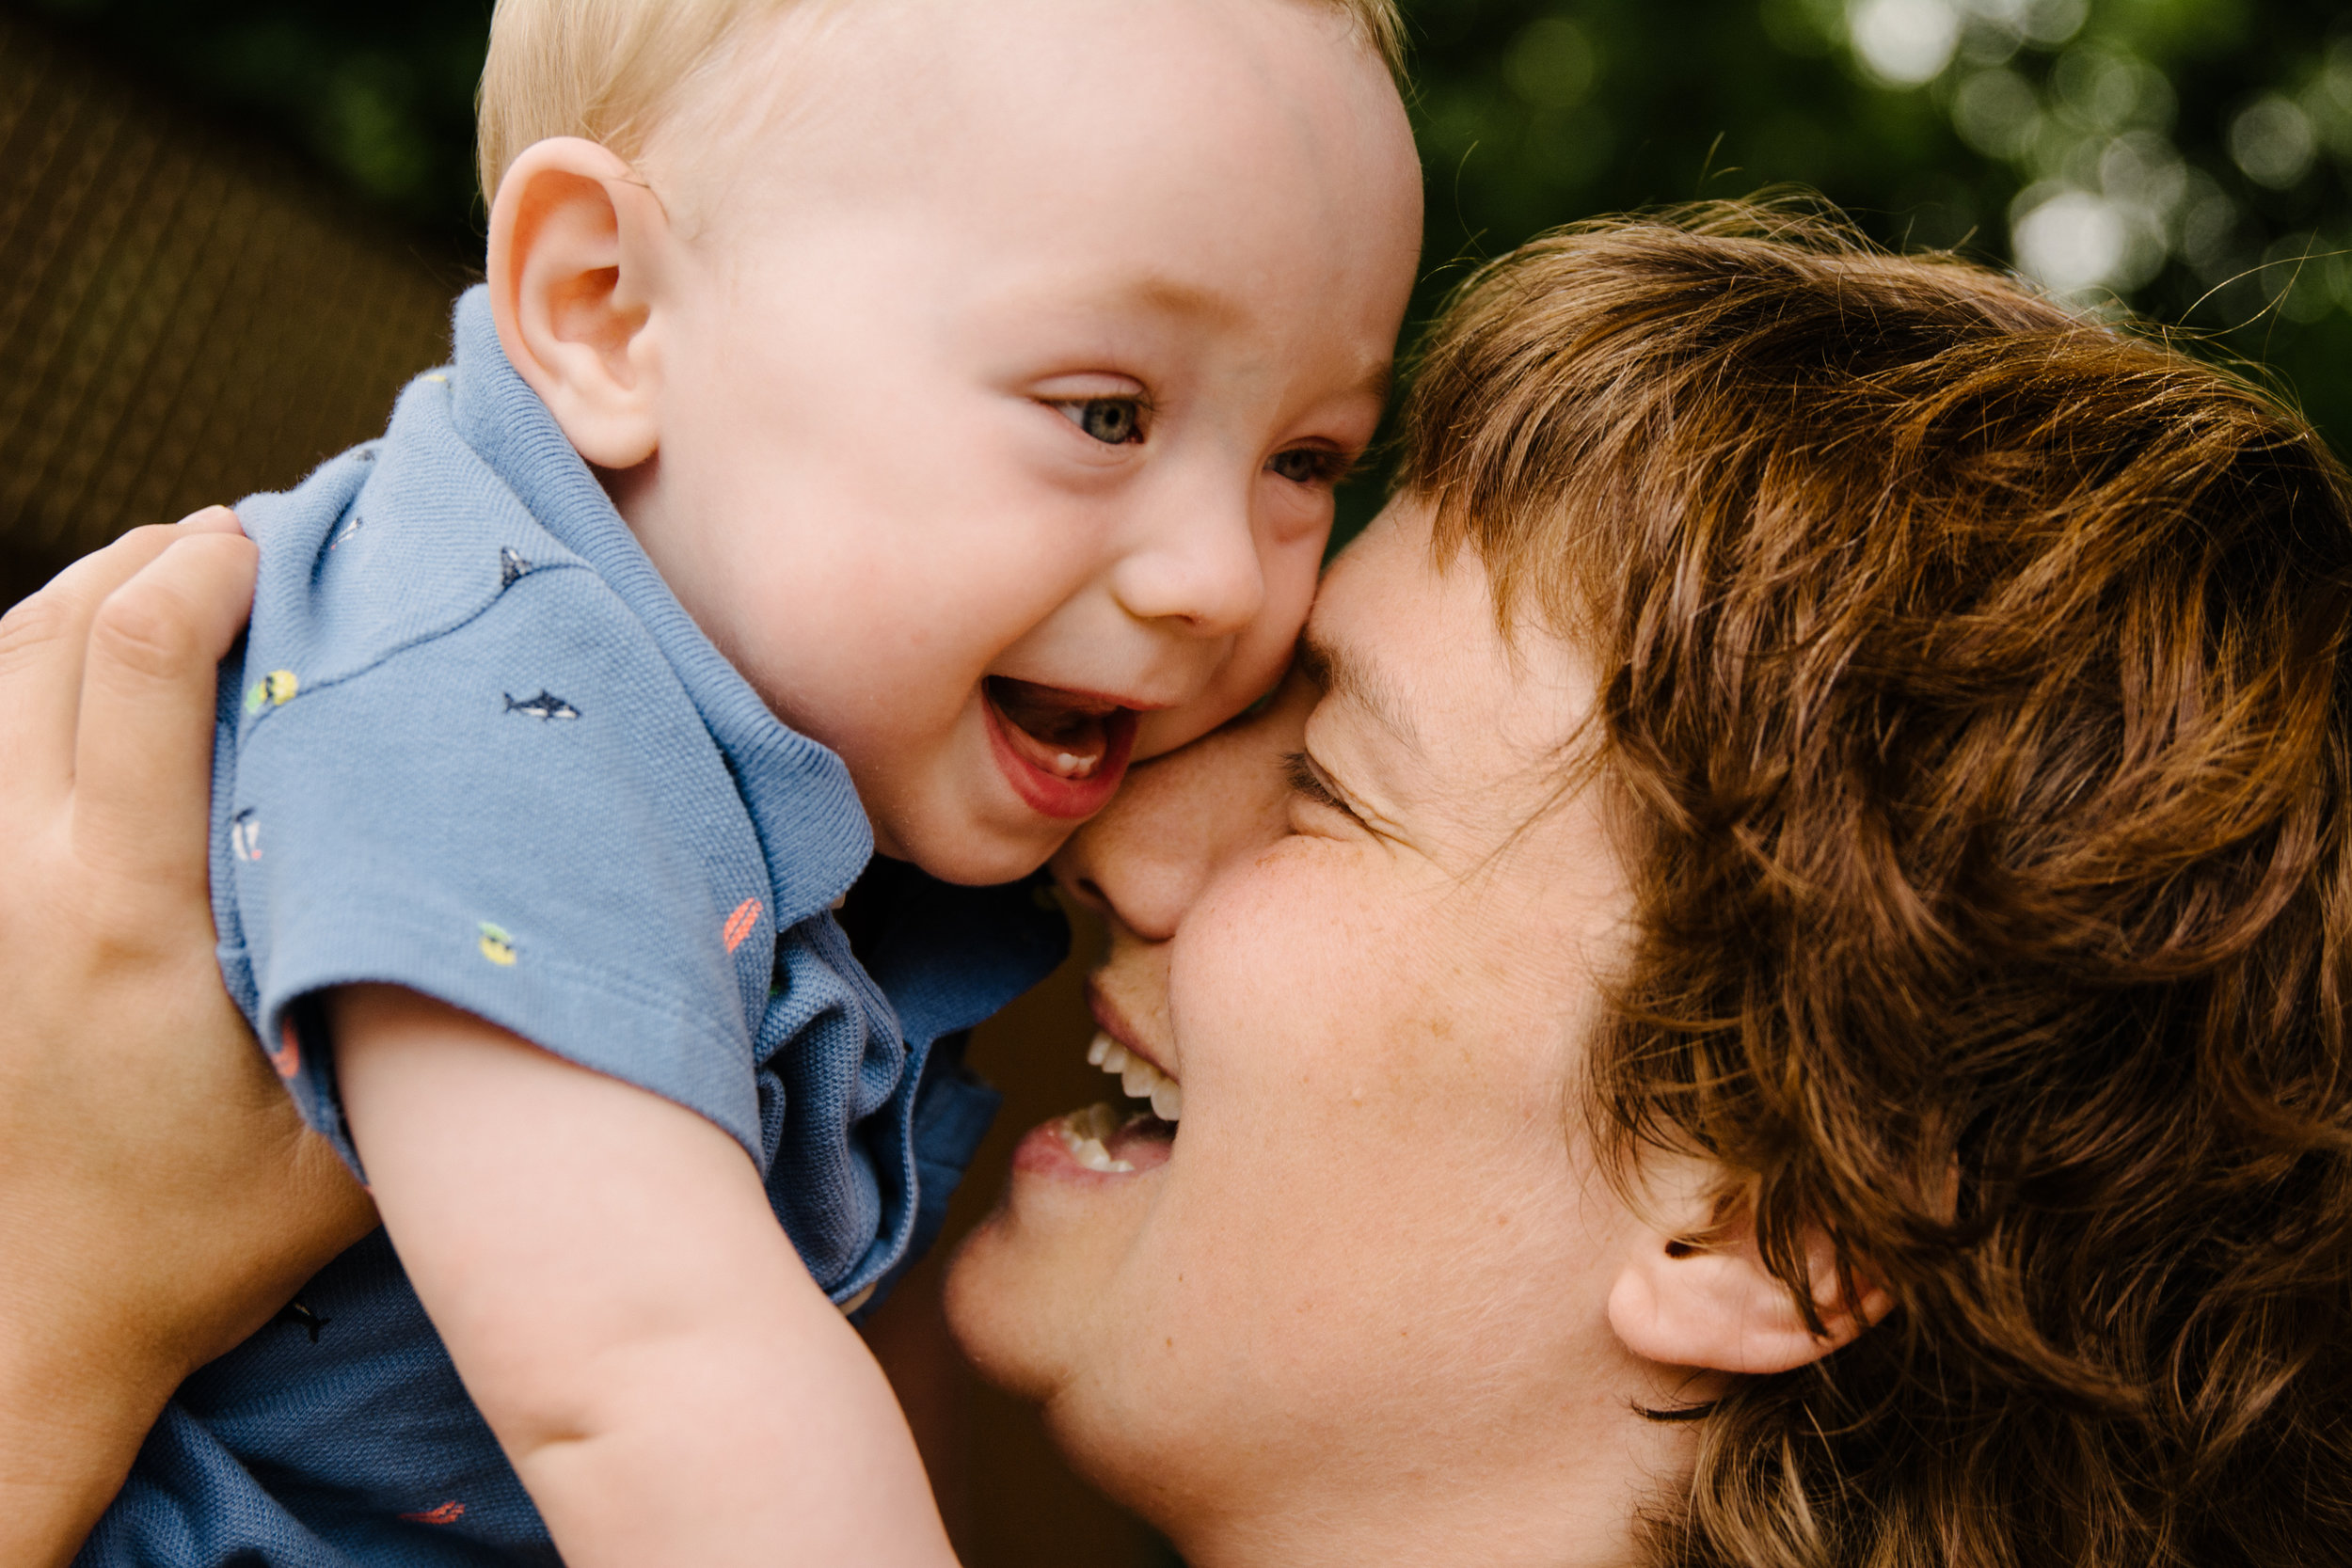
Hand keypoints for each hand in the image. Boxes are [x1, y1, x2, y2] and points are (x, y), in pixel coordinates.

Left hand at [0, 511, 376, 1565]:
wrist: (35, 1318)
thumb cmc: (205, 1236)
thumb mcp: (353, 1141)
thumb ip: (421, 1019)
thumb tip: (517, 902)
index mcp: (132, 917)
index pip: (137, 672)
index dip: (200, 570)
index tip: (271, 537)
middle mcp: (24, 879)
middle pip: (49, 635)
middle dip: (147, 557)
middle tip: (249, 542)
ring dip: (80, 595)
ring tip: (177, 576)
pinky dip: (26, 661)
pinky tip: (93, 662)